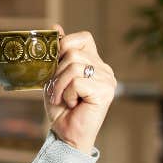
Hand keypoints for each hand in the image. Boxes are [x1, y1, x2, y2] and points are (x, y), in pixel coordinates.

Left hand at [44, 28, 116, 153]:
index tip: (55, 63)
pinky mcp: (105, 91)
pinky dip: (67, 93)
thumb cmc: (61, 109)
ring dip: (59, 84)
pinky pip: (77, 81)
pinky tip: (72, 104)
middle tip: (56, 90)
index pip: (84, 38)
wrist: (66, 135)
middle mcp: (105, 69)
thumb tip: (55, 27)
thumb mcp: (54, 77)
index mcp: (95, 63)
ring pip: (74, 65)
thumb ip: (58, 55)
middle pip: (74, 52)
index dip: (65, 45)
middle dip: (56, 71)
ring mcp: (107, 80)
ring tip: (62, 98)